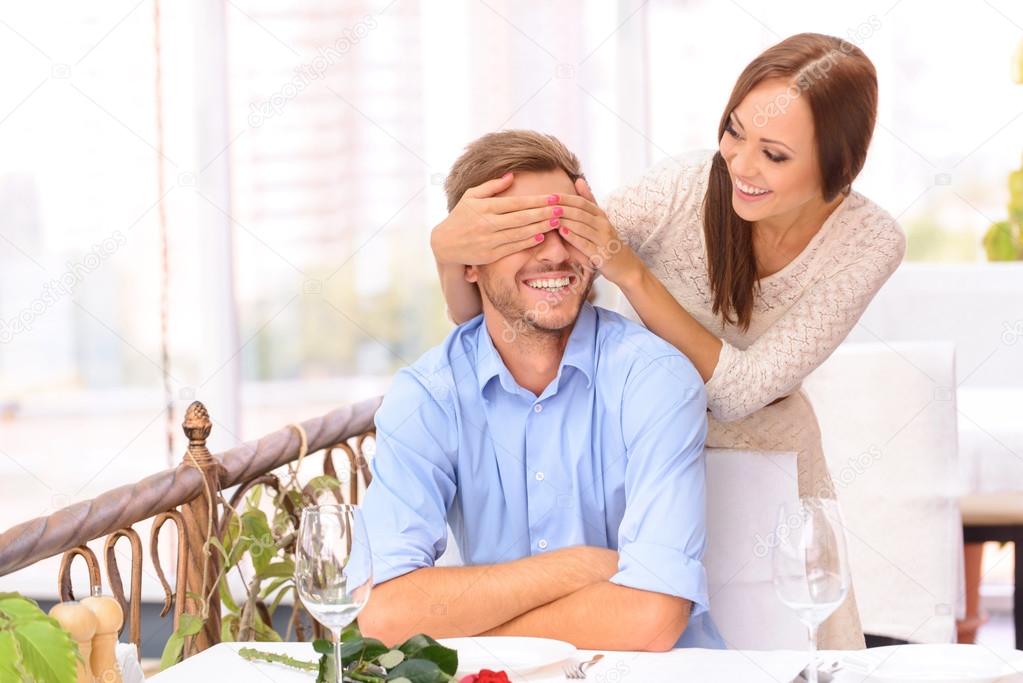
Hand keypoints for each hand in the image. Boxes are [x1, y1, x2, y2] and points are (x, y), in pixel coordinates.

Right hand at [430, 173, 564, 266]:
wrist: (444, 243)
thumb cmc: (460, 216)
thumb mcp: (471, 196)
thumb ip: (491, 186)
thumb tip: (512, 176)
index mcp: (484, 207)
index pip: (516, 203)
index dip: (537, 200)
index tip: (553, 197)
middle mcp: (487, 223)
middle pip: (522, 218)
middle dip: (544, 213)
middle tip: (562, 208)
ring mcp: (489, 240)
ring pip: (521, 233)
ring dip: (541, 227)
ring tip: (557, 221)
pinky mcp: (490, 255)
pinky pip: (514, 247)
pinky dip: (529, 242)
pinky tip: (542, 236)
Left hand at [549, 177, 642, 286]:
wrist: (624, 264)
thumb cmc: (606, 240)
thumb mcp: (599, 219)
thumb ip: (588, 201)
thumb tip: (578, 179)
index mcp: (601, 215)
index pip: (582, 202)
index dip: (565, 198)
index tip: (550, 196)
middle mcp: (603, 225)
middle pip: (580, 213)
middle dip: (562, 208)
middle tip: (545, 205)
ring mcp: (602, 239)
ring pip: (582, 226)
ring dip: (565, 220)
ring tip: (550, 216)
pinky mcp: (600, 254)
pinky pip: (585, 244)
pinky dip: (573, 237)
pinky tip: (562, 232)